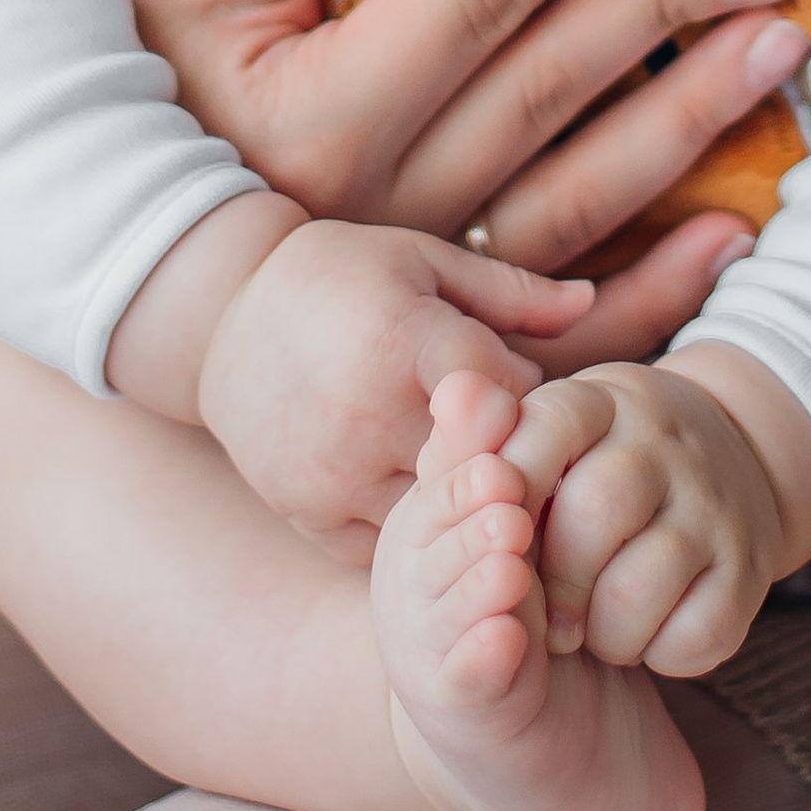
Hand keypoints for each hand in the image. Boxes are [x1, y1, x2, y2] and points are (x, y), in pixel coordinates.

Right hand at [123, 0, 810, 360]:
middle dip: (667, 7)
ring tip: (778, 42)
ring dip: (693, 119)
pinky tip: (739, 229)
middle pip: (550, 88)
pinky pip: (569, 322)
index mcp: (314, 109)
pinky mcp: (437, 332)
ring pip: (580, 197)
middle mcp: (370, 209)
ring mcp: (409, 285)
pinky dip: (664, 285)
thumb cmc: (155, 54)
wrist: (104, 218)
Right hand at [196, 212, 592, 556]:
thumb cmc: (339, 278)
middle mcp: (371, 416)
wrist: (220, 321)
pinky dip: (421, 534)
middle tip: (524, 449)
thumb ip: (512, 292)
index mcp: (406, 341)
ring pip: (446, 519)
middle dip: (515, 459)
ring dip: (471, 507)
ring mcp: (339, 476)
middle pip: (487, 464)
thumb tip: (590, 303)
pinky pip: (395, 550)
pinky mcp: (313, 519)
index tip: (541, 396)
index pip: (513, 394)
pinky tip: (431, 503)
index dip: (537, 399)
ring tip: (483, 479)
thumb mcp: (423, 260)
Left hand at [499, 354, 809, 678]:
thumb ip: (481, 437)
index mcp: (600, 402)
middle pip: (594, 513)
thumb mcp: (543, 438)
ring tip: (587, 630)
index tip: (496, 544)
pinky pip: (695, 634)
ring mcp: (714, 504)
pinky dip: (659, 654)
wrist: (732, 464)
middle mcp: (664, 443)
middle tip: (539, 612)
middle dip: (552, 583)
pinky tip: (644, 636)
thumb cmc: (597, 466)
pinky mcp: (750, 568)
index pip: (541, 433)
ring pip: (639, 588)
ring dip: (600, 632)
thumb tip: (452, 392)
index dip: (506, 498)